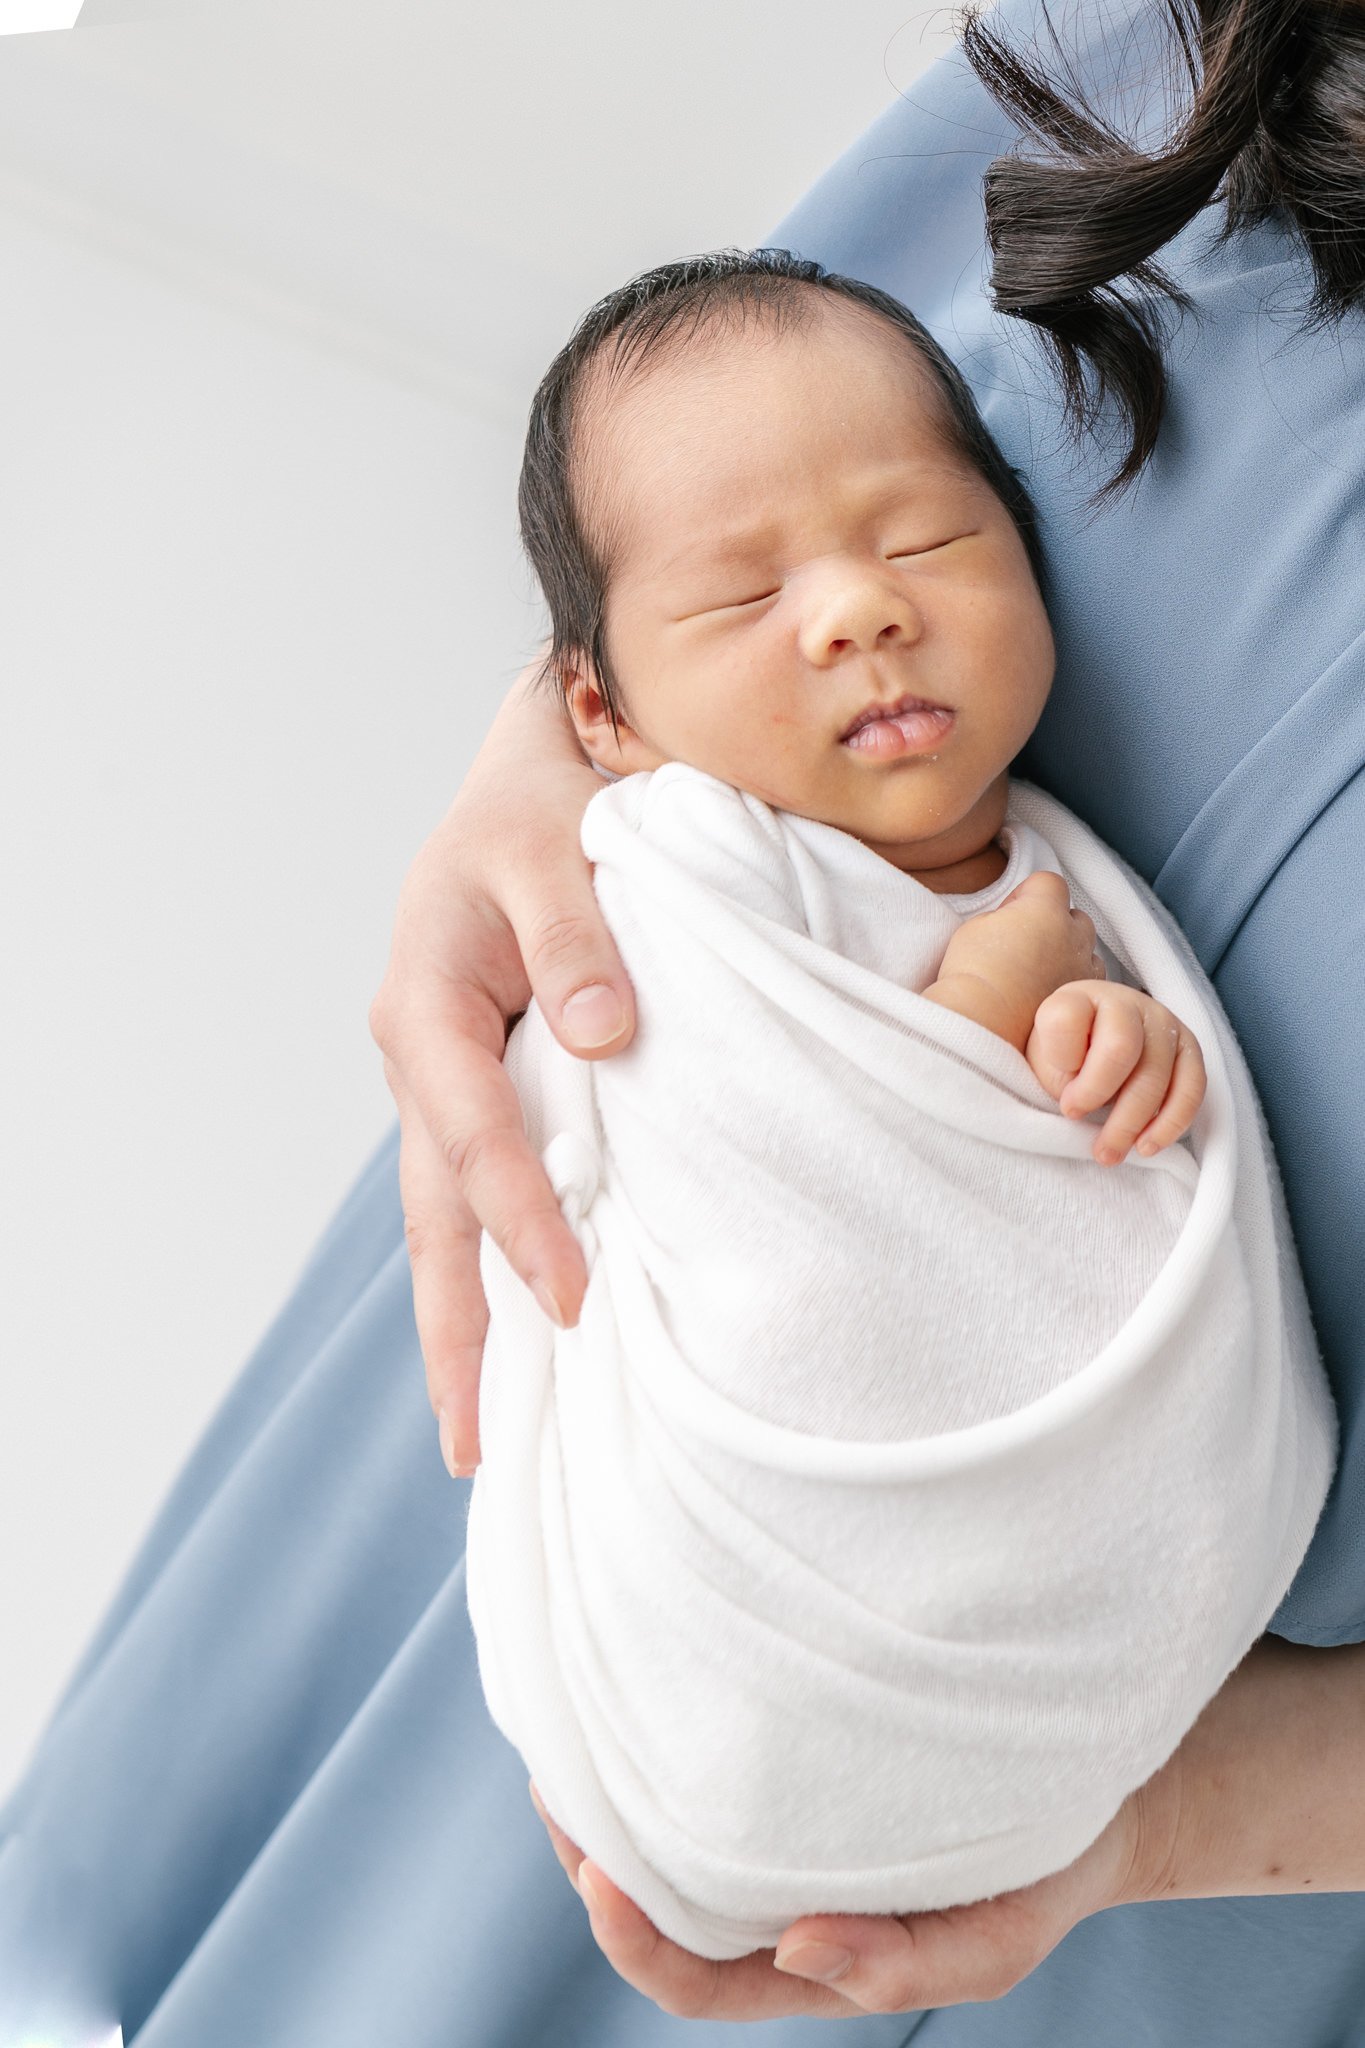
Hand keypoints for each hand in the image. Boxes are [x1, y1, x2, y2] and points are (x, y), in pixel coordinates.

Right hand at [368, 657, 637, 1475]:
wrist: (524, 785)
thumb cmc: (542, 812)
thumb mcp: (553, 852)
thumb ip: (577, 940)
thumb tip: (606, 1038)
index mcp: (425, 1004)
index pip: (474, 1138)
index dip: (520, 1221)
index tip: (573, 1298)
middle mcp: (421, 1058)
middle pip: (432, 1214)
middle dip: (451, 1331)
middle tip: (470, 1447)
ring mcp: (443, 1082)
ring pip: (446, 1215)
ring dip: (461, 1316)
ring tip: (478, 1428)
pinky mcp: (479, 1088)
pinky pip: (477, 1188)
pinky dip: (490, 1260)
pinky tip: (516, 1323)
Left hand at [525, 1771, 1177, 2019]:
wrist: (1087, 1785)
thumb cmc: (1039, 1871)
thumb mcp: (995, 1942)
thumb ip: (902, 1965)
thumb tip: (788, 1949)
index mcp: (812, 1959)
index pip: (696, 1980)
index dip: (633, 1941)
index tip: (595, 1870)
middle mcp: (777, 1901)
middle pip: (656, 1903)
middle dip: (591, 1853)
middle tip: (554, 1781)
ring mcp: (779, 1835)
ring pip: (668, 1835)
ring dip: (612, 1797)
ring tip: (571, 1732)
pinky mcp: (792, 1766)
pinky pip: (704, 1768)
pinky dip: (661, 1745)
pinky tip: (641, 1692)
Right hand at [926, 871, 1104, 1052]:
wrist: (984, 1024)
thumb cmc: (972, 976)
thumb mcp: (975, 927)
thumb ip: (1005, 916)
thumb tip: (1015, 922)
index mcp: (1045, 910)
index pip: (1048, 883)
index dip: (1028, 894)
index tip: (1010, 913)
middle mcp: (1073, 935)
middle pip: (1074, 916)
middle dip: (1054, 925)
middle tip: (1026, 945)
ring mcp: (1082, 969)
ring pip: (1085, 951)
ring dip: (1067, 955)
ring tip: (1037, 974)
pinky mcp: (1081, 1000)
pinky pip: (1085, 983)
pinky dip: (1069, 984)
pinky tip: (1044, 995)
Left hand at [1025, 981, 1206, 1165]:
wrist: (1094, 1047)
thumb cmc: (1064, 1058)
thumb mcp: (1045, 1063)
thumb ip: (1059, 1076)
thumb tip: (1084, 1109)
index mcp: (1077, 998)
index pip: (1068, 1021)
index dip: (1067, 1067)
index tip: (1066, 1106)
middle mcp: (1125, 1001)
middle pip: (1121, 1050)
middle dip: (1102, 1101)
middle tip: (1091, 1142)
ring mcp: (1162, 1020)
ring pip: (1157, 1075)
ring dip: (1133, 1123)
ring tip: (1112, 1153)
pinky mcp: (1188, 1047)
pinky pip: (1192, 1086)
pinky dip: (1171, 1122)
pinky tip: (1148, 1146)